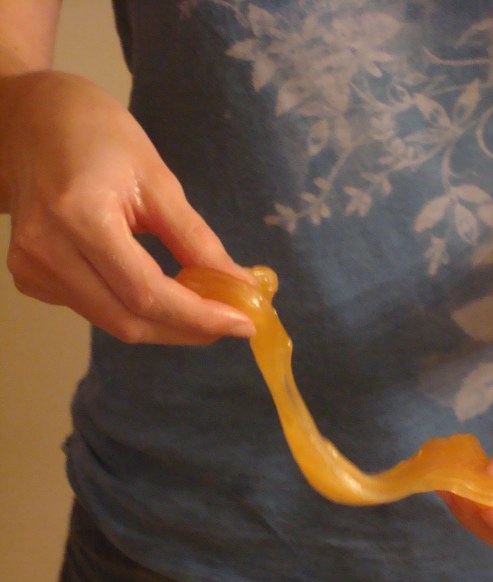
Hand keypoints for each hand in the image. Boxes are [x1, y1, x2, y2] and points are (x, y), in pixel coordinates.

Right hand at [1, 71, 254, 343]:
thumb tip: (241, 285)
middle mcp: (46, 250)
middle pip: (129, 320)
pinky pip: (96, 310)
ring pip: (113, 322)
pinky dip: (138, 311)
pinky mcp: (30, 277)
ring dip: (167, 325)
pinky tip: (165, 296)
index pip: (147, 292)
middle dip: (188, 330)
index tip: (244, 324)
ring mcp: (32, 267)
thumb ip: (196, 239)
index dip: (199, 317)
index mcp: (80, 217)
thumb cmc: (99, 137)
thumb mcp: (158, 181)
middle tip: (233, 322)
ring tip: (207, 310)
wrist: (31, 122)